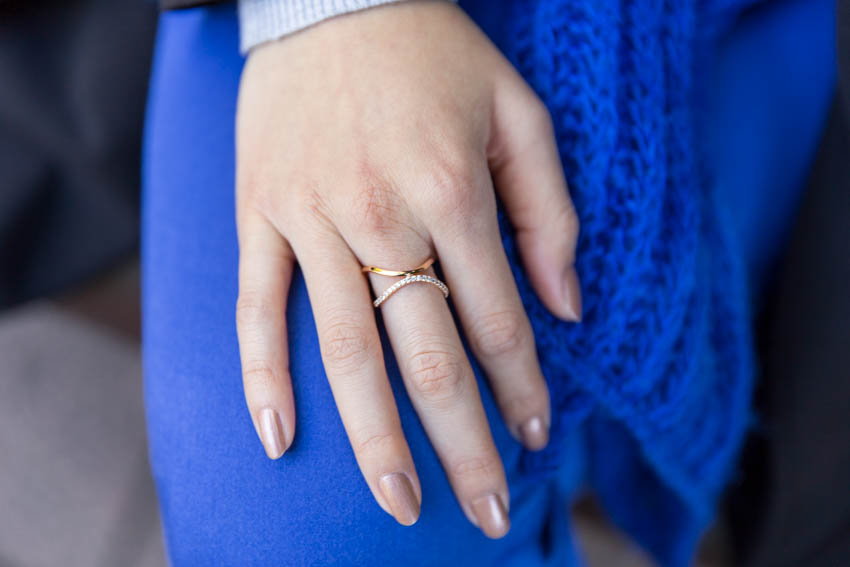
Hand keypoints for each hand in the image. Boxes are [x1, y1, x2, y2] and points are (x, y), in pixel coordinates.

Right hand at [235, 0, 580, 537]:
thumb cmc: (435, 54)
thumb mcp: (518, 115)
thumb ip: (550, 214)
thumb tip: (565, 308)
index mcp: (454, 192)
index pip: (499, 321)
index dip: (523, 388)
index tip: (537, 436)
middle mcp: (383, 216)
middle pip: (428, 358)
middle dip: (464, 446)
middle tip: (486, 512)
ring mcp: (313, 219)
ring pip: (345, 352)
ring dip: (375, 438)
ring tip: (399, 503)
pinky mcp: (261, 213)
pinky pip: (258, 307)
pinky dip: (263, 375)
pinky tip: (279, 439)